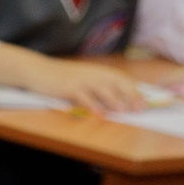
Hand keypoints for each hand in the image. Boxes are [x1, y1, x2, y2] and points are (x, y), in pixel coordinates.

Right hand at [18, 56, 150, 112]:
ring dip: (114, 100)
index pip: (122, 79)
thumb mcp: (83, 78)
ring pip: (102, 89)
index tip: (145, 102)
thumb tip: (117, 102)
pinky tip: (99, 114)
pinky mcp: (69, 87)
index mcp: (98, 71)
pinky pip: (83, 97)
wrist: (38, 70)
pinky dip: (92, 105)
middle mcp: (92, 74)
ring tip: (123, 111)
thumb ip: (98, 87)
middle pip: (116, 83)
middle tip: (139, 108)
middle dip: (130, 95)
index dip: (135, 90)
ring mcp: (81, 80)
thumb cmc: (62, 77)